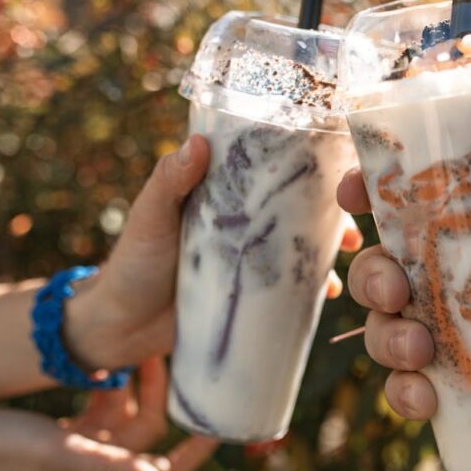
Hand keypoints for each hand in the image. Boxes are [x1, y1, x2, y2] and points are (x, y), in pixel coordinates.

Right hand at [0, 356, 216, 470]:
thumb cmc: (6, 452)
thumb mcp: (63, 455)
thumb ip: (111, 468)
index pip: (170, 469)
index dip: (199, 448)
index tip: (223, 418)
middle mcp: (101, 463)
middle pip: (151, 428)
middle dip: (164, 392)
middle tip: (169, 352)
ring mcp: (84, 447)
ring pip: (129, 412)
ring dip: (140, 381)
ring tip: (143, 347)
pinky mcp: (66, 432)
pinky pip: (103, 404)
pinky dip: (112, 382)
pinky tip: (110, 358)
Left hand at [68, 135, 362, 369]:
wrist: (118, 327)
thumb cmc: (131, 262)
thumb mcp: (150, 218)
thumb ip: (169, 183)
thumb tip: (197, 143)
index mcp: (222, 197)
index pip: (270, 176)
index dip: (305, 174)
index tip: (336, 175)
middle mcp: (241, 226)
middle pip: (296, 215)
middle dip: (329, 220)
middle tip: (351, 232)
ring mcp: (248, 262)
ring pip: (297, 252)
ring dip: (325, 257)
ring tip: (341, 268)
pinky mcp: (249, 297)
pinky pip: (286, 291)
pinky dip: (309, 292)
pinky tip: (326, 298)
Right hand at [336, 76, 470, 435]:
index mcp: (450, 229)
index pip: (387, 203)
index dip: (358, 191)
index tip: (355, 190)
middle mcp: (433, 277)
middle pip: (374, 268)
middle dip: (372, 276)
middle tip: (400, 287)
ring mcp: (436, 330)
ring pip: (380, 329)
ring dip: (386, 338)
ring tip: (420, 348)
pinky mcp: (448, 379)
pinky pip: (403, 388)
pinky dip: (405, 393)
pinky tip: (427, 396)